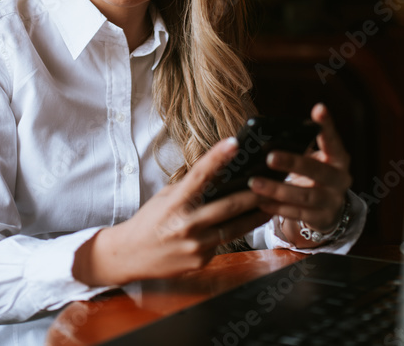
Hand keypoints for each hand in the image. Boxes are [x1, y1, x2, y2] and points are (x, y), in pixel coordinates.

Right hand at [73, 138, 271, 286]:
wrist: (131, 255)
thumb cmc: (150, 221)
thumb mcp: (166, 197)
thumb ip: (190, 189)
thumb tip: (218, 174)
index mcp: (175, 202)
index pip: (200, 174)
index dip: (217, 157)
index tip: (234, 143)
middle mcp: (186, 223)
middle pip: (229, 206)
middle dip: (254, 195)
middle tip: (272, 184)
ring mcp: (195, 244)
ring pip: (235, 228)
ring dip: (255, 216)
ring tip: (271, 206)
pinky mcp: (201, 260)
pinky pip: (222, 243)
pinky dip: (232, 234)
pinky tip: (243, 226)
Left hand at [246, 103, 351, 246]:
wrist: (329, 209)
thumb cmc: (315, 175)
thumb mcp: (315, 158)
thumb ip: (302, 146)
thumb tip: (268, 130)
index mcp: (338, 158)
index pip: (333, 140)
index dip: (327, 126)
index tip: (318, 109)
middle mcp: (340, 179)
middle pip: (317, 170)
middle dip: (292, 163)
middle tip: (270, 157)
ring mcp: (332, 201)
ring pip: (304, 196)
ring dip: (277, 189)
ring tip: (254, 182)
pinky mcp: (321, 219)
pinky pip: (297, 214)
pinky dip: (277, 208)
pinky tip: (260, 201)